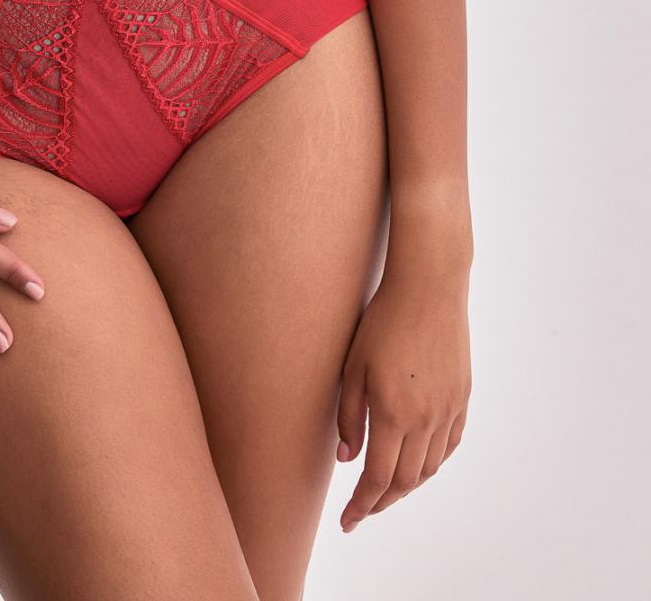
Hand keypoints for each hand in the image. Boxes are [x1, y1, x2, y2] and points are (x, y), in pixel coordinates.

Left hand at [336, 263, 470, 531]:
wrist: (429, 287)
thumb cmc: (383, 321)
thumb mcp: (353, 366)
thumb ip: (349, 416)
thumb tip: (347, 459)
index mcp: (394, 414)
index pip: (378, 479)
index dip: (362, 506)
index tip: (347, 521)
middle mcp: (425, 420)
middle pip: (406, 481)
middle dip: (381, 501)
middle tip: (362, 509)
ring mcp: (448, 410)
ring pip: (430, 467)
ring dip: (408, 485)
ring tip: (386, 488)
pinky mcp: (462, 397)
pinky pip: (449, 445)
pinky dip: (433, 462)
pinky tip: (420, 462)